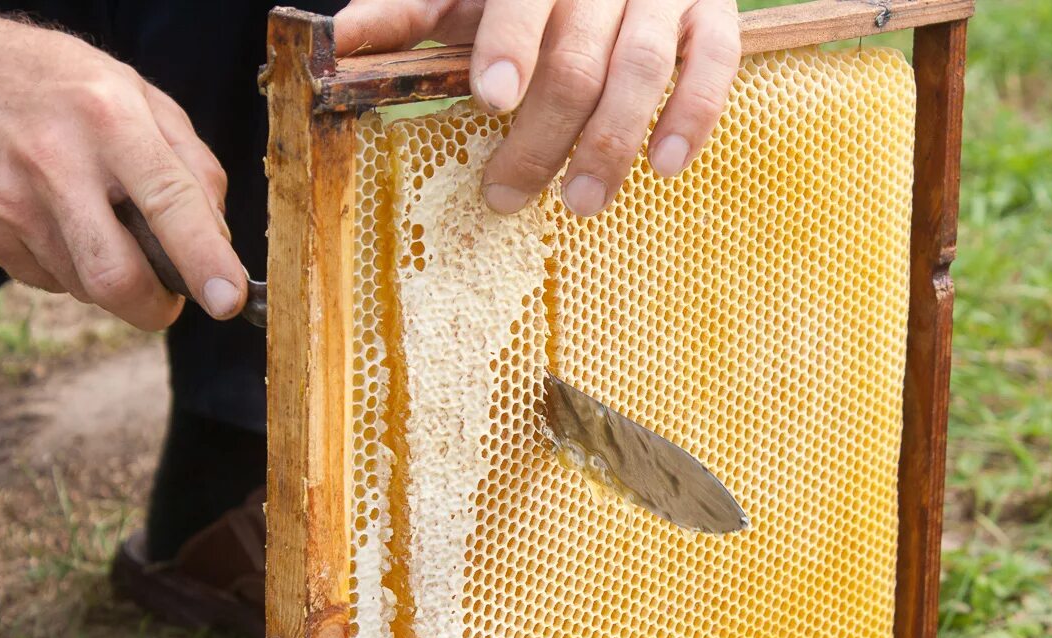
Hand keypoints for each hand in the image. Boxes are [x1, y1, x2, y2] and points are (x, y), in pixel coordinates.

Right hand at [0, 17, 245, 328]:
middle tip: (172, 297)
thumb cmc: (74, 87)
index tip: (228, 301)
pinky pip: (51, 279)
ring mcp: (13, 200)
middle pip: (115, 276)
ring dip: (115, 280)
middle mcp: (57, 162)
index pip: (169, 204)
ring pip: (85, 286)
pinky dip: (76, 270)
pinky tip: (71, 225)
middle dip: (155, 306)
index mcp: (111, 120)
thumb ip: (195, 167)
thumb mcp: (145, 100)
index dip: (204, 261)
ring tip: (110, 229)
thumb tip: (219, 242)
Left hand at [334, 0, 740, 216]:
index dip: (509, 46)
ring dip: (611, 144)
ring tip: (582, 203)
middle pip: (577, 59)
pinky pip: (717, 63)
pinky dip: (694, 115)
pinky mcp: (713, 13)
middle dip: (542, 136)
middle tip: (507, 197)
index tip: (492, 100)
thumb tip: (334, 46)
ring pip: (642, 69)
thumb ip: (408, 12)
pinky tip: (667, 164)